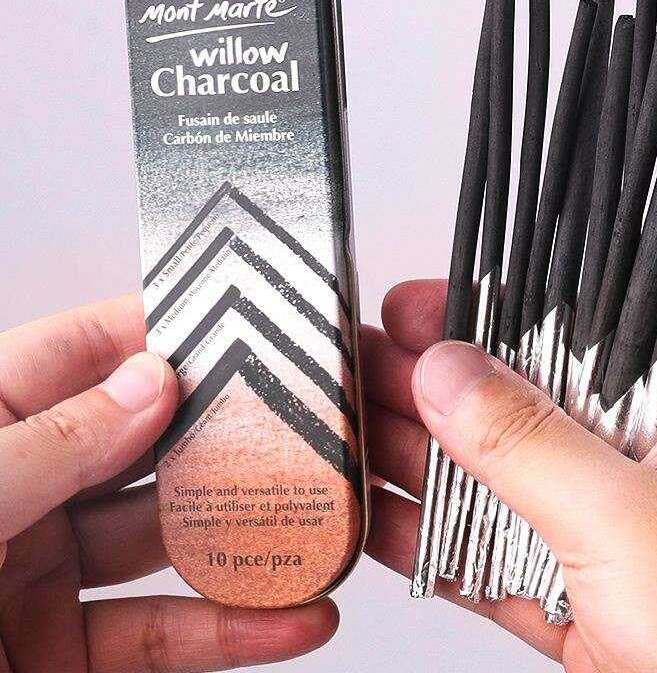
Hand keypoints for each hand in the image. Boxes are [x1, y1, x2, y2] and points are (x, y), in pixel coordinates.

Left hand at [0, 295, 337, 672]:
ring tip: (319, 524)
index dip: (159, 331)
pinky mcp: (69, 655)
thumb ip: (54, 443)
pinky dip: (233, 629)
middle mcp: (22, 490)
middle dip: (226, 441)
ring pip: (168, 544)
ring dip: (246, 539)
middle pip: (147, 447)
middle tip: (303, 430)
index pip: (84, 350)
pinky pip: (164, 635)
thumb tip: (153, 380)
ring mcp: (48, 574)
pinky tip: (291, 616)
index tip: (238, 324)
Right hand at [362, 279, 656, 672]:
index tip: (413, 308)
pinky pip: (501, 552)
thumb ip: (531, 444)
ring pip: (503, 479)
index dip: (490, 316)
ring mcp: (617, 531)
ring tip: (351, 424)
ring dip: (421, 459)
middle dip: (433, 387)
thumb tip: (449, 374)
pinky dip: (439, 540)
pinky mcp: (585, 596)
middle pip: (526, 403)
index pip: (581, 335)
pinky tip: (382, 514)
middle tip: (361, 362)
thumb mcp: (635, 528)